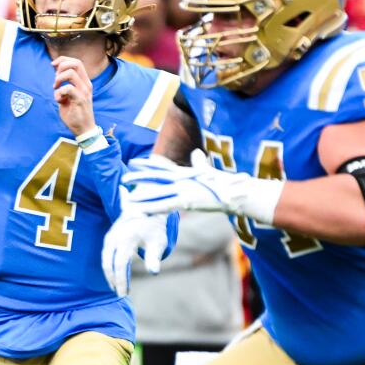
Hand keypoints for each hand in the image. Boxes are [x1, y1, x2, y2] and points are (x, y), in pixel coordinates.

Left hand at [52, 56, 95, 134]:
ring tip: (56, 88)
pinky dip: (59, 93)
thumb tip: (56, 72)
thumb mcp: (69, 95)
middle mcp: (86, 84)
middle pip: (76, 63)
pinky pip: (67, 88)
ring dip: (59, 79)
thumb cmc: (75, 112)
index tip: (53, 66)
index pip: (77, 62)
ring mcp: (84, 91)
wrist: (84, 129)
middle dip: (61, 67)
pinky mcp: (80, 99)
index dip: (63, 60)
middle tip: (55, 79)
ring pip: (71, 73)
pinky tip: (59, 100)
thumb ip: (65, 84)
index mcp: (84, 81)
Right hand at [101, 193, 169, 296]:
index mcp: (126, 238)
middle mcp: (114, 237)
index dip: (121, 280)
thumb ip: (154, 257)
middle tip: (120, 292)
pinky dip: (109, 266)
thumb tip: (153, 272)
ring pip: (105, 259)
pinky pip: (105, 255)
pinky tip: (115, 274)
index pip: (119, 264)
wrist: (146, 207)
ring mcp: (110, 236)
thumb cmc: (154, 227)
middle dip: (113, 280)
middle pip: (109, 264)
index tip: (124, 293)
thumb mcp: (158, 241)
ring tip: (116, 286)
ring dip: (109, 274)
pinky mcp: (109, 237)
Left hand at [122, 149, 281, 222]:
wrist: (239, 192)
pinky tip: (143, 211)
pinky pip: (166, 206)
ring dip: (143, 196)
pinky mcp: (188, 201)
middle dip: (140, 177)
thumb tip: (196, 152)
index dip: (149, 164)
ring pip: (158, 192)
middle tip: (124, 177)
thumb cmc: (227, 184)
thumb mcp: (210, 172)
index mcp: (187, 173)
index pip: (164, 166)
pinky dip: (153, 208)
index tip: (136, 161)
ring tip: (127, 197)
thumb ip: (200, 163)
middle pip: (157, 177)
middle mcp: (183, 180)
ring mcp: (185, 190)